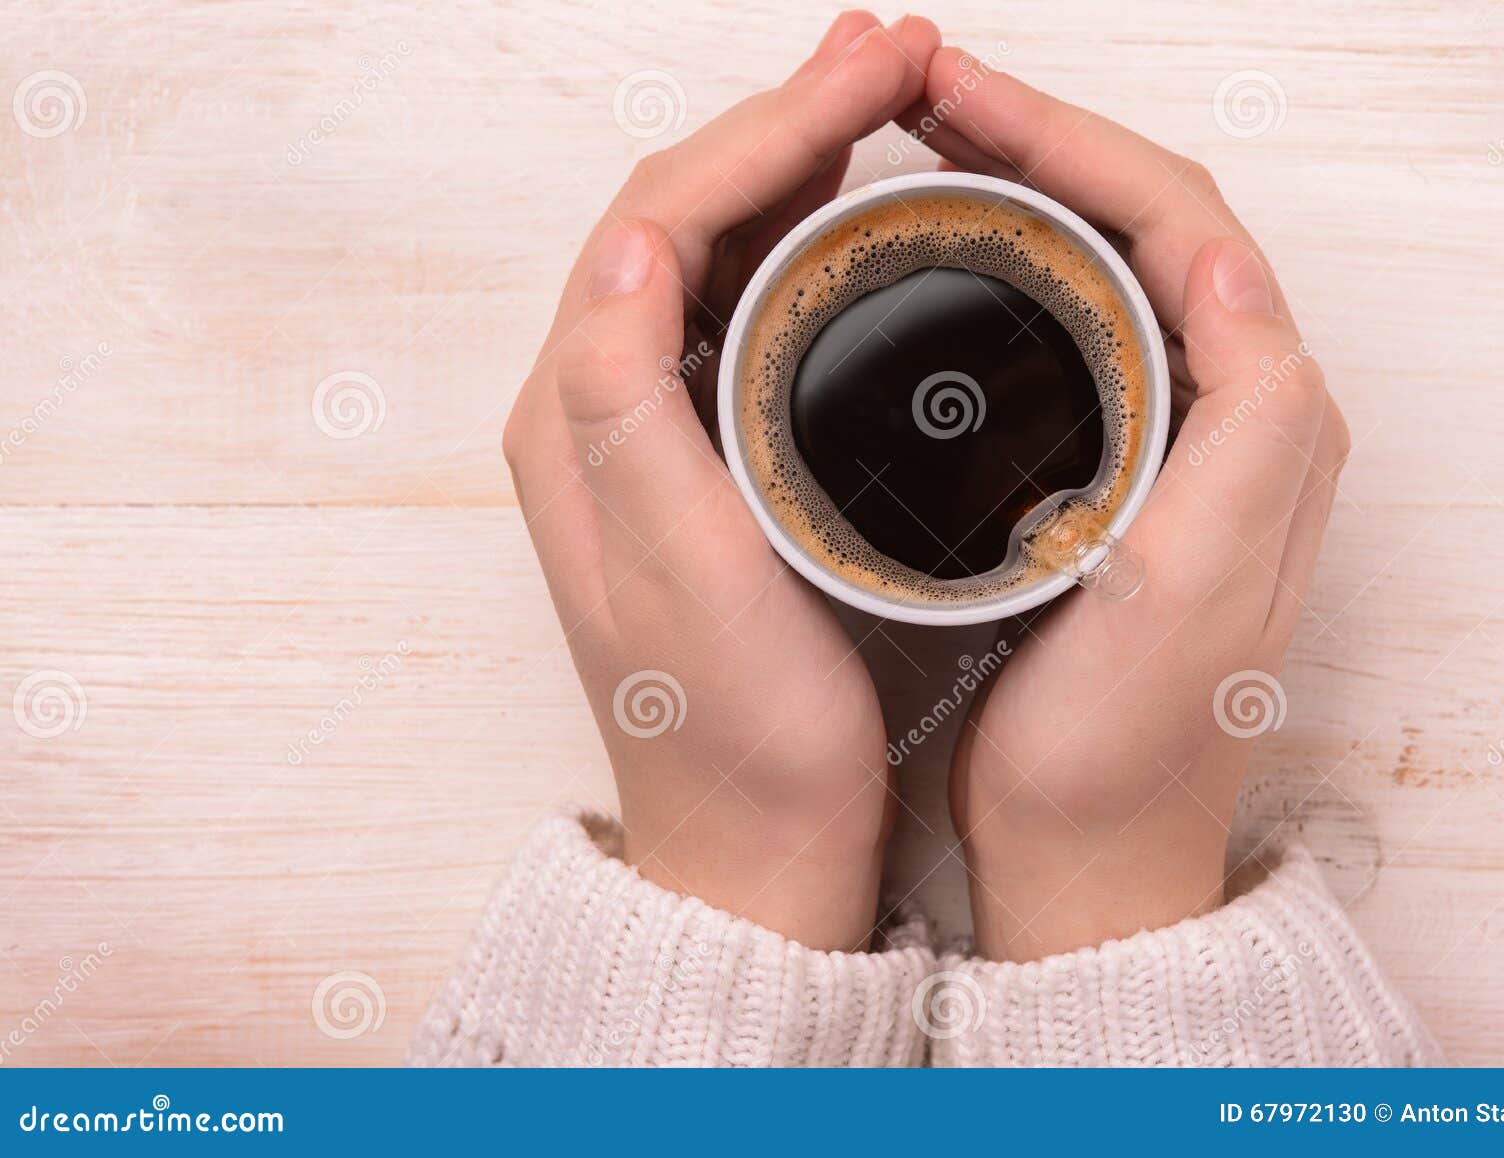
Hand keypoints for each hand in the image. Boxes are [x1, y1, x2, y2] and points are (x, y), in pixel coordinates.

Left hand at [501, 12, 940, 949]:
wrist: (753, 846)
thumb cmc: (737, 739)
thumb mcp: (683, 582)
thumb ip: (629, 411)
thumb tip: (629, 240)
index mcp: (577, 423)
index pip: (660, 220)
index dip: (770, 127)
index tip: (876, 74)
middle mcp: (592, 413)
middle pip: (680, 215)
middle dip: (787, 120)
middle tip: (894, 56)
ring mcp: (644, 434)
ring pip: (709, 252)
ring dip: (791, 164)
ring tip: (884, 104)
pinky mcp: (696, 462)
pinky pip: (734, 311)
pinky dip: (796, 241)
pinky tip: (855, 218)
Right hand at [912, 52, 1349, 958]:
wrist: (1085, 852)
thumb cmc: (1123, 748)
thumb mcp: (1198, 588)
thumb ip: (1248, 425)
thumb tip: (1222, 259)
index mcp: (1262, 422)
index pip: (1175, 218)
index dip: (1064, 140)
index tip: (952, 104)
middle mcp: (1228, 415)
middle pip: (1139, 218)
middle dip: (1032, 138)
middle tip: (917, 97)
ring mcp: (1164, 439)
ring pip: (1100, 262)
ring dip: (1017, 188)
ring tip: (917, 152)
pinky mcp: (1108, 472)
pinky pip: (1067, 326)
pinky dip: (1003, 267)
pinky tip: (935, 264)